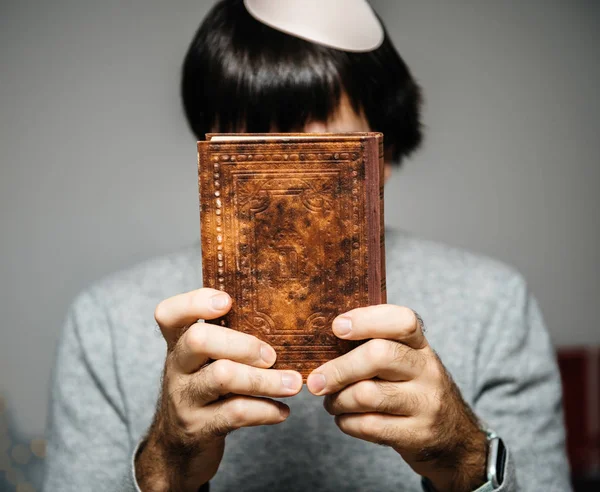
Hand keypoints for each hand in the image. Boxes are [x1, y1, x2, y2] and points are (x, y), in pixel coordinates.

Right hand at [135, 288, 302, 491]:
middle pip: (199, 339)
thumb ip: (227, 339)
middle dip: (243, 344)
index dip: (195, 302)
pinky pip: (235, 413)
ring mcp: (184, 398)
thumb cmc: (204, 391)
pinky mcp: (198, 428)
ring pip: (222, 376)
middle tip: (272, 356)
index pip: (169, 313)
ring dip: (265, 380)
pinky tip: (282, 411)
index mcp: (179, 344)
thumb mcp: (204, 362)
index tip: (227, 301)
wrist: (177, 448)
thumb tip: (283, 317)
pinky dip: (265, 411)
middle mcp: (176, 367)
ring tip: (293, 384)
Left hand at [306, 305, 486, 491]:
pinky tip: (344, 419)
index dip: (367, 319)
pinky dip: (346, 423)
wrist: (453, 436)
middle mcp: (427, 370)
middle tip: (315, 380)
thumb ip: (373, 346)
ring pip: (367, 394)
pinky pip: (369, 426)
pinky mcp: (417, 434)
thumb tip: (320, 342)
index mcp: (419, 345)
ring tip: (331, 401)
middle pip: (378, 356)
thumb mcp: (404, 361)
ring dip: (338, 400)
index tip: (336, 327)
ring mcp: (425, 403)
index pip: (402, 321)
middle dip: (339, 369)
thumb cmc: (412, 389)